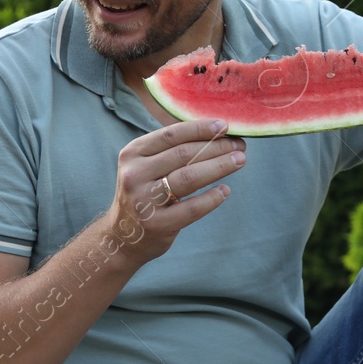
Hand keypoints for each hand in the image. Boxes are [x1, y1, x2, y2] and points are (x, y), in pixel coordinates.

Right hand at [109, 119, 244, 261]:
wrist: (122, 237)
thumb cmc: (144, 195)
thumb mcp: (145, 168)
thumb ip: (171, 151)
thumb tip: (215, 133)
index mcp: (133, 154)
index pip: (171, 135)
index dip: (200, 129)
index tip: (224, 126)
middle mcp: (135, 174)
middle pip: (184, 154)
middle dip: (216, 147)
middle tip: (239, 145)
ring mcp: (144, 200)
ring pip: (189, 177)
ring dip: (219, 166)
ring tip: (239, 160)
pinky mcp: (157, 224)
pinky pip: (192, 208)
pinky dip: (212, 198)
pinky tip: (225, 191)